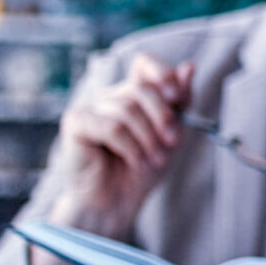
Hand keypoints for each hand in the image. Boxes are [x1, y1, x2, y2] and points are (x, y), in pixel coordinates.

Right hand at [29, 55, 195, 264]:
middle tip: (173, 141)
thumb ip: (181, 102)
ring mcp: (91, 107)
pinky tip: (134, 160)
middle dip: (164, 116)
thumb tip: (189, 67)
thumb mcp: (172, 134)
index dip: (162, 72)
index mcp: (134, 94)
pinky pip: (110, 126)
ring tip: (154, 159)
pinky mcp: (75, 123)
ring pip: (127, 109)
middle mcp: (111, 96)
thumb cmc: (143, 168)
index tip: (177, 96)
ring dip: (148, 138)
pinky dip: (129, 146)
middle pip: (142, 88)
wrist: (116, 202)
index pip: (144, 63)